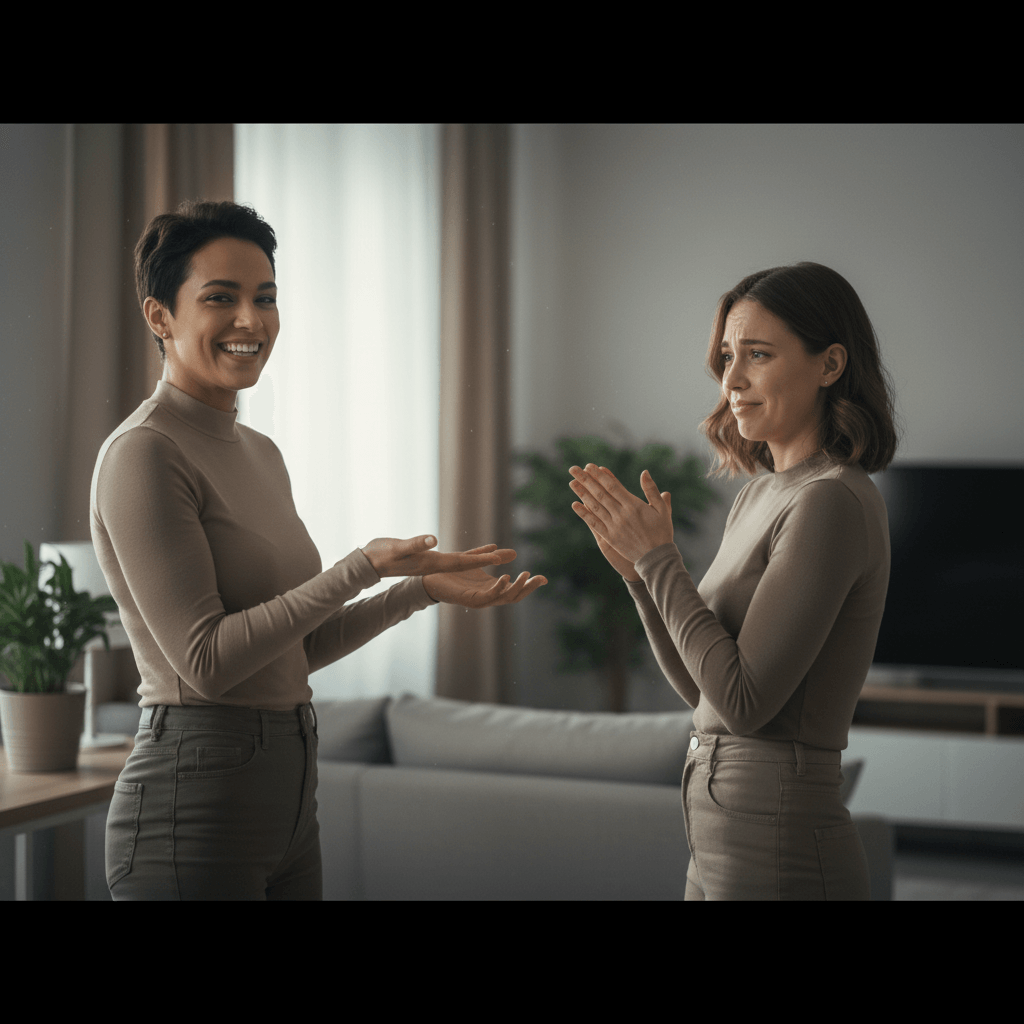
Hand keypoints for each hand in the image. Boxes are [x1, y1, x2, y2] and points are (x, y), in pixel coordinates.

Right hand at [361, 537, 515, 577]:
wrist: (370, 563)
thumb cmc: (381, 554)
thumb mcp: (397, 548)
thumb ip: (415, 544)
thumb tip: (433, 540)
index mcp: (432, 564)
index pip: (461, 562)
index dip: (480, 559)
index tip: (499, 558)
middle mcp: (437, 565)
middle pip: (469, 563)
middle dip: (490, 559)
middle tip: (513, 555)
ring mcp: (435, 563)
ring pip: (465, 560)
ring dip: (484, 557)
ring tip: (503, 552)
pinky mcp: (431, 559)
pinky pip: (456, 557)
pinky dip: (470, 553)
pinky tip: (480, 550)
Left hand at [422, 567, 547, 607]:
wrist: (430, 577)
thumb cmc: (452, 572)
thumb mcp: (477, 560)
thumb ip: (494, 557)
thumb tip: (514, 553)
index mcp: (491, 588)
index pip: (515, 589)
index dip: (530, 585)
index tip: (545, 578)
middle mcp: (488, 596)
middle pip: (514, 597)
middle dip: (528, 588)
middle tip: (540, 578)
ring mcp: (479, 600)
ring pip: (503, 599)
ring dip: (516, 588)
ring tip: (525, 576)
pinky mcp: (468, 600)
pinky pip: (487, 597)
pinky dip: (498, 589)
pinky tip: (505, 577)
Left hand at [569, 464, 673, 565]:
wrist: (657, 558)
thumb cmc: (662, 532)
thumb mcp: (662, 509)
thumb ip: (652, 491)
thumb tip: (644, 472)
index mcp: (634, 505)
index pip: (613, 486)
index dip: (600, 476)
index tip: (590, 466)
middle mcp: (621, 514)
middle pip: (600, 494)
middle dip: (586, 480)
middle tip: (574, 469)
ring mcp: (614, 526)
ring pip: (595, 507)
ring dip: (582, 493)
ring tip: (572, 482)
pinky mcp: (610, 538)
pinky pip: (594, 524)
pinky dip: (584, 514)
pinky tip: (575, 505)